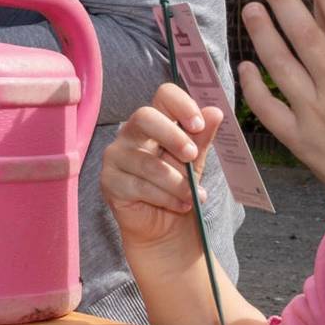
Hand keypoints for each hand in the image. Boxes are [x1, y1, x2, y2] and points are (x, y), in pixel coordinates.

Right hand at [101, 84, 222, 256]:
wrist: (165, 229)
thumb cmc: (177, 190)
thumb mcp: (195, 162)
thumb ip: (201, 138)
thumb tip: (215, 112)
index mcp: (155, 122)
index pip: (164, 96)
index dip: (182, 105)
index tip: (199, 125)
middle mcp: (131, 133)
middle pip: (145, 117)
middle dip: (173, 136)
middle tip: (193, 156)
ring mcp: (116, 156)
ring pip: (148, 163)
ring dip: (177, 183)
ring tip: (193, 197)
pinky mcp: (109, 181)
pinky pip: (140, 186)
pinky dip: (166, 198)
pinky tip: (179, 205)